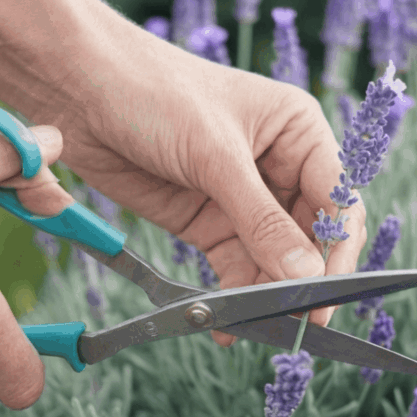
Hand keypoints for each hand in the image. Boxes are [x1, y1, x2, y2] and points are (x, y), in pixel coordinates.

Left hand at [36, 21, 367, 346]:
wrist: (78, 89)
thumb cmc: (153, 91)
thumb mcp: (214, 154)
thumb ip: (261, 220)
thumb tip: (305, 277)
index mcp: (298, 133)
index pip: (338, 200)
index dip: (337, 251)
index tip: (327, 295)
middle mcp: (278, 168)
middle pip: (308, 238)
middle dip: (301, 280)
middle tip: (292, 322)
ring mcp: (242, 199)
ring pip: (272, 260)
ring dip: (265, 296)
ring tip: (254, 327)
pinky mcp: (207, 223)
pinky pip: (234, 268)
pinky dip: (233, 296)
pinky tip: (227, 322)